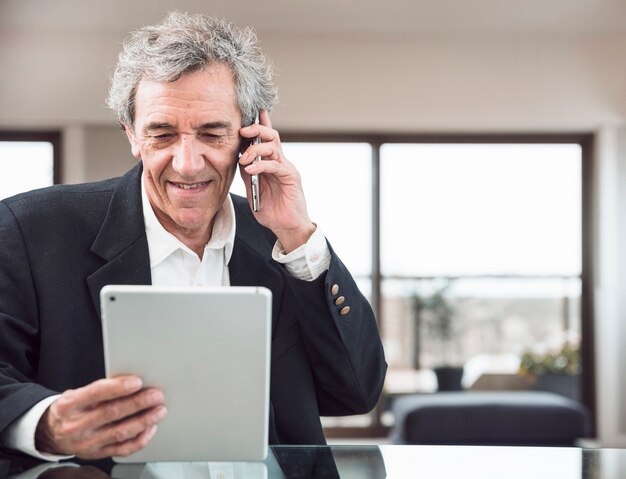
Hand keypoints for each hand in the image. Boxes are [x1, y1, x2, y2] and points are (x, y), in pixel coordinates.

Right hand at [35, 375, 166, 458]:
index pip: (94, 393)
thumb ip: (99, 389)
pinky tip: (150, 428)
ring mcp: (87, 443)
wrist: (50, 433)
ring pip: (120, 433)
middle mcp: (77, 426)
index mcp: (69, 406)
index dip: (117, 387)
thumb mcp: (76, 394)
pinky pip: (122, 449)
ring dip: (144, 421)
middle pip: (111, 413)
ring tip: (159, 410)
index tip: (137, 381)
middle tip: (156, 395)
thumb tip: (130, 382)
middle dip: (138, 403)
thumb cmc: (69, 409)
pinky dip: (140, 439)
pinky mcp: (97, 454)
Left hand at [238, 110, 315, 252]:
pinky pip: (275, 164)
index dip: (260, 122)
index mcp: (271, 163)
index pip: (266, 138)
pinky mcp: (291, 177)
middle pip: (271, 135)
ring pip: (273, 146)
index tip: (253, 109)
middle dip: (257, 128)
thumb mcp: (253, 190)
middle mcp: (280, 161)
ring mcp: (286, 168)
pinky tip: (251, 170)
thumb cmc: (271, 211)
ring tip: (244, 158)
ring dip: (255, 149)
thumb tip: (238, 158)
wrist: (287, 228)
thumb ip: (247, 173)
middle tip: (242, 130)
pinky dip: (261, 165)